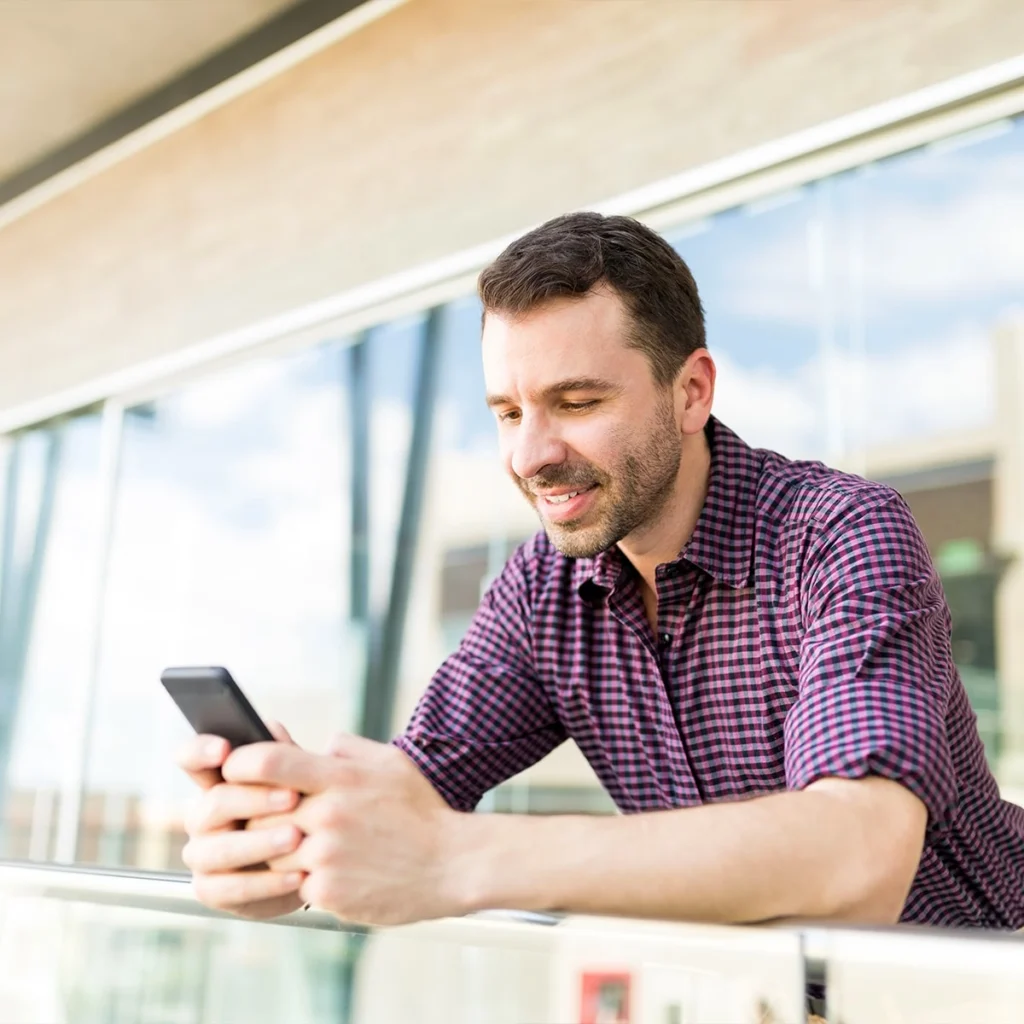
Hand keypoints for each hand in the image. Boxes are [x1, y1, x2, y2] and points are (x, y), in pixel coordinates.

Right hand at [176, 722, 306, 918]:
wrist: (317, 865)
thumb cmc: (302, 811)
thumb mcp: (297, 780)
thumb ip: (283, 756)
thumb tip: (272, 728)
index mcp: (218, 782)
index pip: (192, 759)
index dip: (199, 751)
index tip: (224, 749)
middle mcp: (203, 817)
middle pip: (213, 803)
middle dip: (254, 799)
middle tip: (293, 796)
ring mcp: (203, 854)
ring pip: (219, 849)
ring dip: (260, 843)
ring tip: (297, 837)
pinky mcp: (212, 890)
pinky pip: (230, 889)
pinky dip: (266, 883)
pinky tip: (298, 875)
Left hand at [222, 733, 463, 925]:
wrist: (453, 864)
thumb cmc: (422, 812)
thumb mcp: (392, 763)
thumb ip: (350, 750)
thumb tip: (321, 745)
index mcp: (341, 778)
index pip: (270, 761)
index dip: (240, 763)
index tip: (233, 768)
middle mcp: (328, 814)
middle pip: (259, 813)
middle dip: (258, 817)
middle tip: (270, 819)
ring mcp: (326, 856)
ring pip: (271, 854)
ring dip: (279, 853)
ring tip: (308, 849)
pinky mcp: (328, 892)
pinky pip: (294, 886)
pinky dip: (305, 881)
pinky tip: (332, 875)